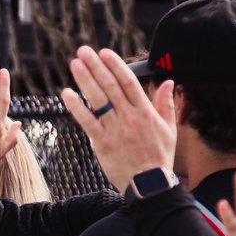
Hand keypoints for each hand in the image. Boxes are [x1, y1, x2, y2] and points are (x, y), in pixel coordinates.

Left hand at [60, 46, 176, 192]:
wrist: (148, 184)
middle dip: (96, 67)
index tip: (104, 53)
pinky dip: (76, 106)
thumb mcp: (169, 128)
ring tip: (74, 64)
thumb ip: (166, 103)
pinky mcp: (102, 142)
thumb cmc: (158, 156)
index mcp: (146, 111)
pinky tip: (66, 93)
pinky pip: (87, 121)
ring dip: (85, 80)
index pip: (128, 82)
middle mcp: (130, 117)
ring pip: (98, 100)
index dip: (115, 65)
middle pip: (110, 86)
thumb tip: (168, 81)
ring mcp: (115, 129)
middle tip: (83, 51)